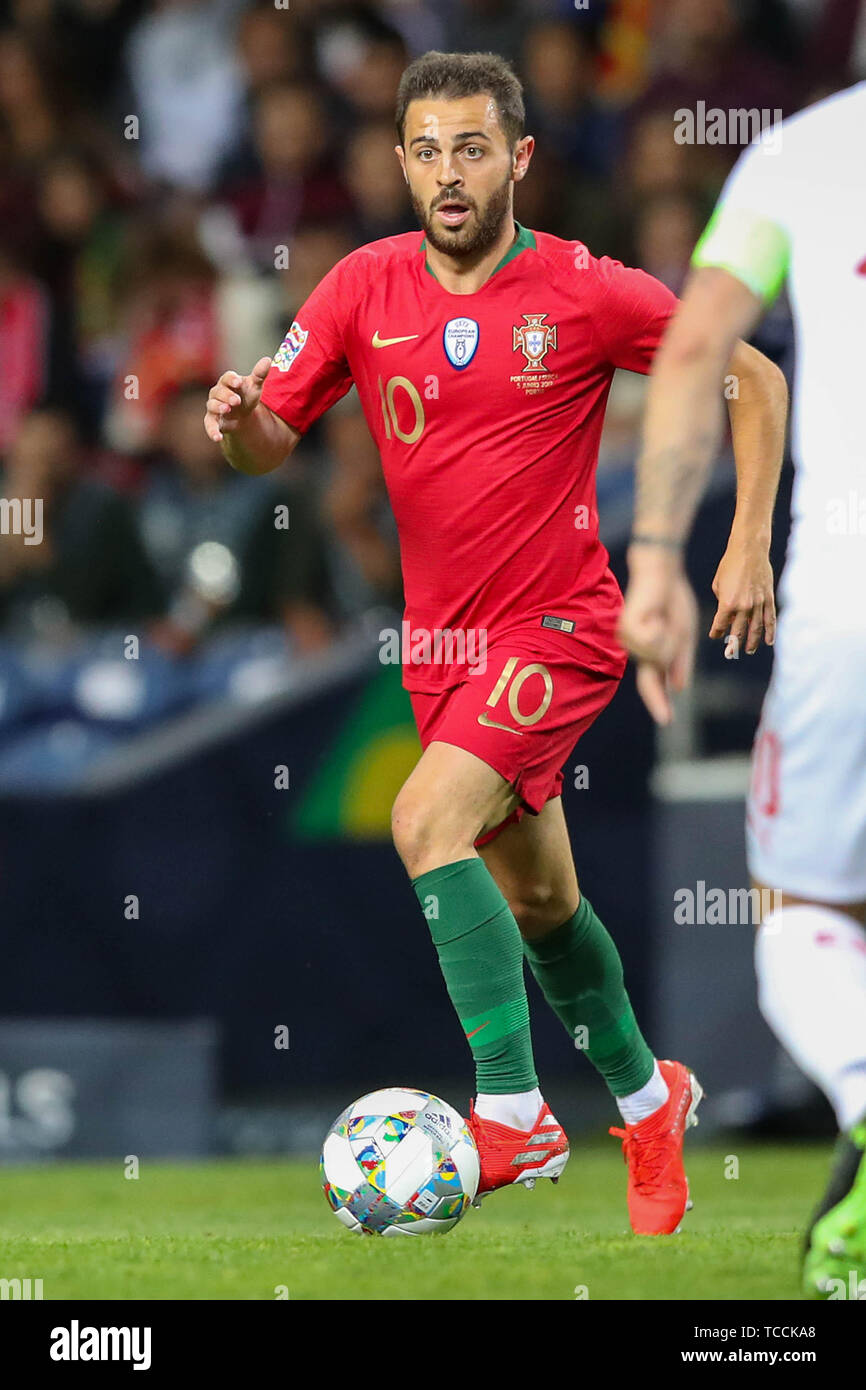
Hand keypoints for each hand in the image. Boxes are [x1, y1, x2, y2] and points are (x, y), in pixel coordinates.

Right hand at [204, 356, 271, 442]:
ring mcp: (213, 407)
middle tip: (236, 400)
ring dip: (218, 407)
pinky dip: (212, 431)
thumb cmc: (247, 396)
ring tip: (226, 409)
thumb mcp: (255, 386)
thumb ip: (260, 374)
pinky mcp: (213, 421)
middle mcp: (218, 393)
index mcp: (227, 382)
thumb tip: (267, 359)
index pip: (227, 378)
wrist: (242, 415)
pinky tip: (218, 438)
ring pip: (212, 405)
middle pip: (218, 392)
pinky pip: (209, 425)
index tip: (238, 382)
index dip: (231, 379)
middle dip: (227, 395)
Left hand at [618, 551, 697, 724]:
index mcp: (651, 653)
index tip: (666, 720)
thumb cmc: (673, 601)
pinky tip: (656, 614)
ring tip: (663, 616)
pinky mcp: (627, 629)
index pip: (653, 684)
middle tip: (671, 622)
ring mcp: (629, 640)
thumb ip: (680, 662)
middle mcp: (637, 650)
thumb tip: (678, 688)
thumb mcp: (684, 635)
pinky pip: (652, 643)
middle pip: (661, 668)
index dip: (659, 702)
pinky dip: (660, 630)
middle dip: (674, 650)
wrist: (662, 574)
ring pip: (658, 656)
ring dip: (669, 638)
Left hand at [709, 537, 774, 655]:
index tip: (716, 636)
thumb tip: (726, 613)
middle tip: (730, 654)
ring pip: (755, 629)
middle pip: (738, 632)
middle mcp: (743, 606)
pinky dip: (770, 631)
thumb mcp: (718, 584)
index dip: (717, 632)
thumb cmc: (729, 564)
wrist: (749, 550)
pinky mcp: (768, 598)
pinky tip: (769, 642)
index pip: (720, 625)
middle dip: (733, 645)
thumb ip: (721, 601)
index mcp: (727, 603)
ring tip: (748, 650)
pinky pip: (770, 619)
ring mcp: (757, 603)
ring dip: (752, 642)